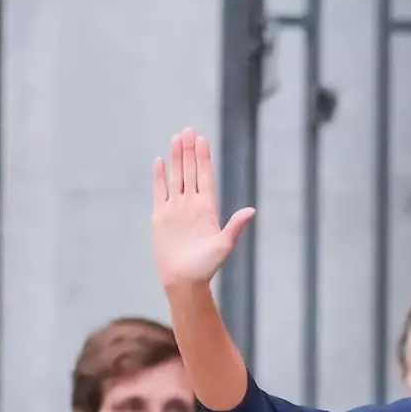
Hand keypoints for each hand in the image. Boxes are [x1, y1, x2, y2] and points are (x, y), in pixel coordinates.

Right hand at [152, 128, 254, 290]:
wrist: (184, 281)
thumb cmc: (206, 267)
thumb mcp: (224, 246)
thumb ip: (235, 226)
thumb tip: (251, 210)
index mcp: (208, 210)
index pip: (205, 177)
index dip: (204, 159)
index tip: (202, 139)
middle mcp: (192, 205)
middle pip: (190, 172)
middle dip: (190, 151)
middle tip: (189, 130)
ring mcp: (176, 209)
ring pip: (176, 177)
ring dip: (176, 158)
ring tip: (176, 138)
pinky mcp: (161, 216)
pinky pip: (160, 191)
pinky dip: (159, 176)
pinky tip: (160, 162)